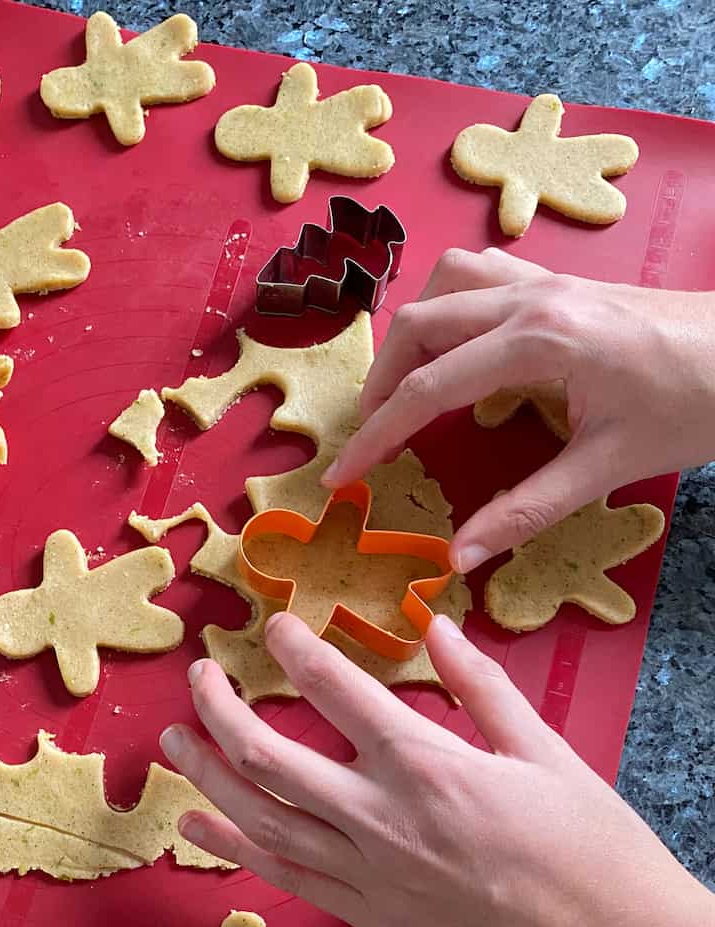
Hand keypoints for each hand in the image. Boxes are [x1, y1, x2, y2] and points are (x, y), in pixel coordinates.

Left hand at [159, 612, 714, 926]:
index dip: (293, 648)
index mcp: (427, 766)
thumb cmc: (597, 856)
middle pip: (266, 756)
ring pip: (257, 819)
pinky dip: (230, 849)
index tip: (274, 625)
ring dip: (204, 775)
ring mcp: (367, 876)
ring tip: (171, 740)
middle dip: (218, 709)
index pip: (334, 690)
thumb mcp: (547, 754)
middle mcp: (380, 820)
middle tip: (199, 676)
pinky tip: (194, 827)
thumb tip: (438, 628)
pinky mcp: (369, 917)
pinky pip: (281, 876)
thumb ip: (480, 686)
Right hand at [321, 248, 714, 572]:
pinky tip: (459, 346)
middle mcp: (530, 299)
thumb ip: (525, 509)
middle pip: (419, 326)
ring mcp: (545, 281)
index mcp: (539, 342)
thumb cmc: (699, 404)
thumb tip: (459, 556)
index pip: (428, 388)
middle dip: (381, 383)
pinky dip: (449, 306)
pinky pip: (479, 275)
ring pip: (443, 284)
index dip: (375, 435)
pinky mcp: (560, 281)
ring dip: (411, 335)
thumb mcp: (609, 465)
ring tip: (406, 388)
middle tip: (372, 438)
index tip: (341, 473)